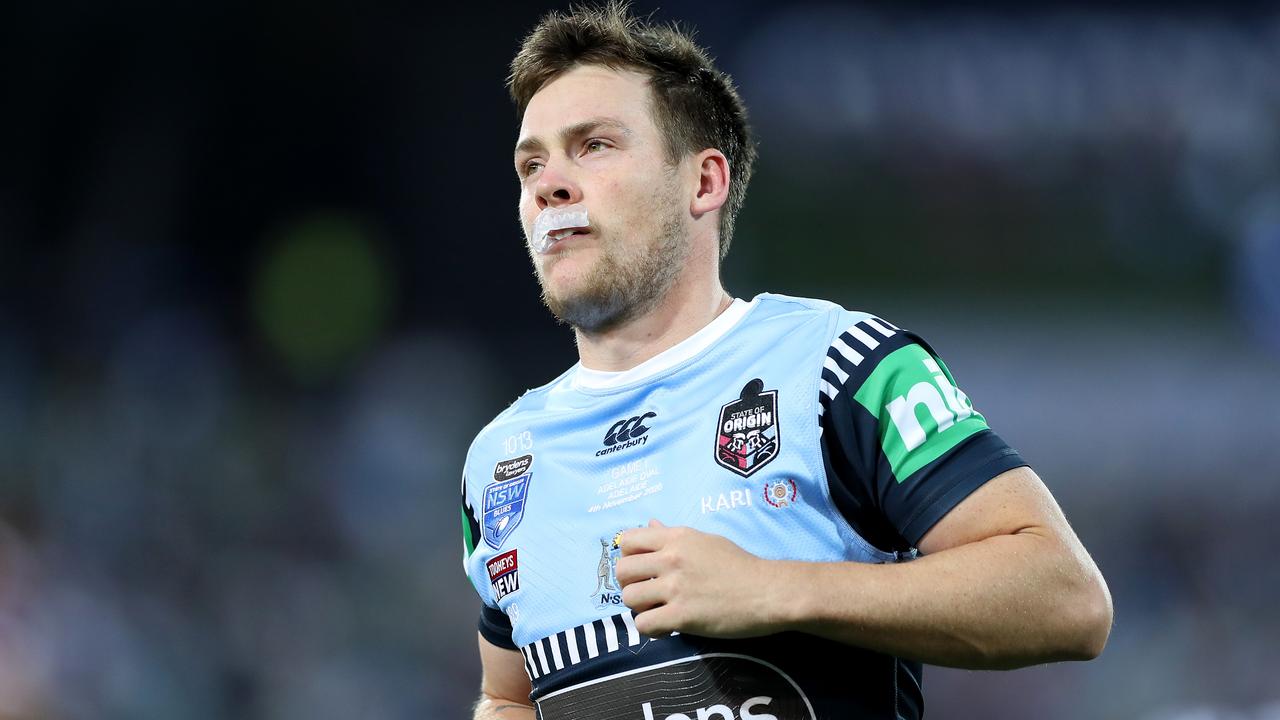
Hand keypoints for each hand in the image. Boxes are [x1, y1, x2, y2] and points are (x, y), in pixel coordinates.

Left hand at [615, 519, 782, 638]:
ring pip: (629, 598)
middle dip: (629, 584)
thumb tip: (650, 524)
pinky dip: (651, 628)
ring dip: (639, 608)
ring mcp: (676, 587)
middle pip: (622, 571)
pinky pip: (644, 624)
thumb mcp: (706, 540)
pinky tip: (666, 626)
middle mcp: (672, 559)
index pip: (627, 540)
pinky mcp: (682, 616)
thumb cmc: (741, 565)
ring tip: (657, 610)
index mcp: (677, 537)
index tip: (642, 569)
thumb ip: (673, 535)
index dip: (629, 556)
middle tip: (646, 593)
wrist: (768, 592)